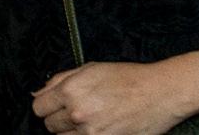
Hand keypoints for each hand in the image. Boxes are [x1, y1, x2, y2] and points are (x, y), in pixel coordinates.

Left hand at [32, 60, 190, 133]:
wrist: (160, 93)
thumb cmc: (127, 78)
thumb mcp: (88, 69)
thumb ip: (58, 80)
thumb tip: (38, 93)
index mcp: (70, 91)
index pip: (39, 108)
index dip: (46, 106)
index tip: (54, 106)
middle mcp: (77, 113)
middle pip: (50, 126)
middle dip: (59, 119)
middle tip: (76, 111)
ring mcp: (91, 133)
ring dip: (71, 132)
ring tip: (91, 119)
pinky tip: (99, 128)